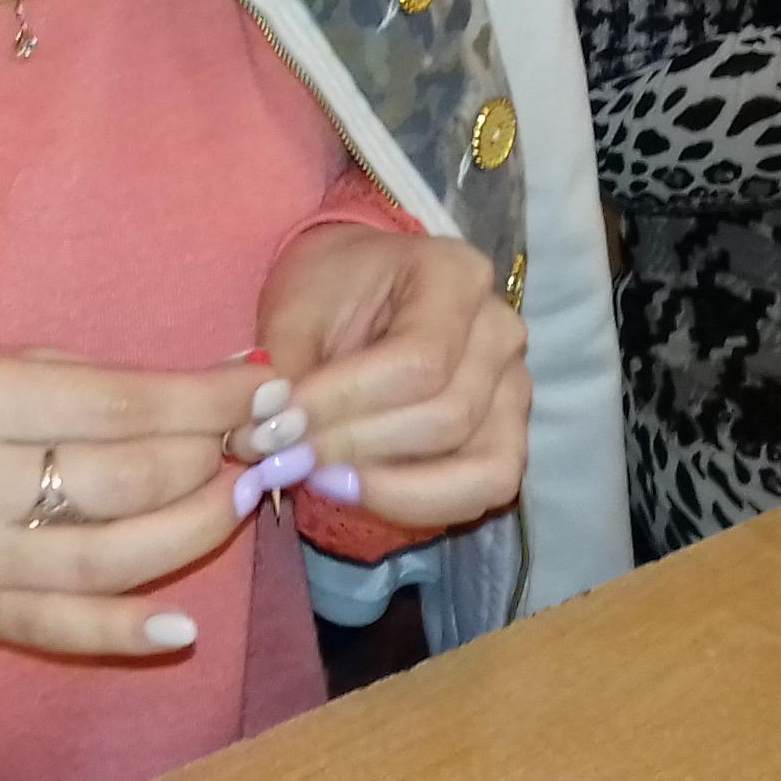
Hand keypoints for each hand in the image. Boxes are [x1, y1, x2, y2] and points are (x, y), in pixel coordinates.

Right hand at [0, 349, 263, 656]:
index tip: (267, 392)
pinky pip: (66, 630)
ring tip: (241, 498)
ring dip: (197, 529)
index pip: (121, 405)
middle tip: (261, 443)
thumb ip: (91, 381)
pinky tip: (183, 626)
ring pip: (114, 557)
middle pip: (128, 480)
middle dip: (212, 459)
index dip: (208, 402)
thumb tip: (218, 383)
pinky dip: (130, 631)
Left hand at [252, 224, 530, 528]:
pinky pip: (484, 490)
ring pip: (478, 466)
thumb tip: (267, 439)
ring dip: (391, 488)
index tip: (278, 428)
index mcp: (454, 275)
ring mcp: (514, 386)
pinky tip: (358, 491)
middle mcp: (499, 329)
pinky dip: (420, 504)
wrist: (356, 293)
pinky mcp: (508, 434)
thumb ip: (279, 374)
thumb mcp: (292, 313)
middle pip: (448, 417)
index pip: (417, 359)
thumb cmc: (327, 294)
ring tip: (321, 478)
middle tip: (286, 460)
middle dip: (358, 450)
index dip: (345, 405)